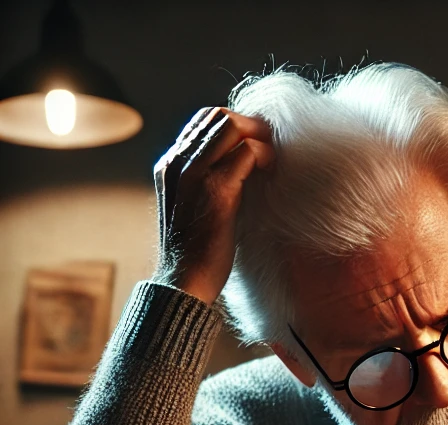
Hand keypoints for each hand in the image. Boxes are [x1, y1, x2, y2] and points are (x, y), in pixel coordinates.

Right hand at [153, 106, 273, 305]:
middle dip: (249, 124)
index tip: (257, 143)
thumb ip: (209, 185)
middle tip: (271, 144)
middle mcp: (177, 162)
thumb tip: (242, 171)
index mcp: (169, 166)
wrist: (183, 282)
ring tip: (273, 158)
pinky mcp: (216, 189)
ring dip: (258, 136)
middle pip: (216, 116)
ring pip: (230, 126)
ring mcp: (194, 172)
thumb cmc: (197, 254)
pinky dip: (264, 155)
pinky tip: (272, 171)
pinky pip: (246, 152)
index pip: (202, 122)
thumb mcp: (196, 209)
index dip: (235, 126)